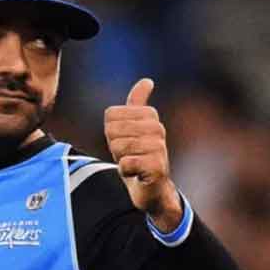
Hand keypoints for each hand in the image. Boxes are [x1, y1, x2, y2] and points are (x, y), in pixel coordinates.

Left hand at [104, 78, 181, 229]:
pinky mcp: (157, 166)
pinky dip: (126, 171)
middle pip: (113, 131)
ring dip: (120, 160)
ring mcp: (159, 147)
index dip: (111, 132)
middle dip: (115, 146)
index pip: (110, 116)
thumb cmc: (139, 156)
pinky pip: (126, 163)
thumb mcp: (133, 128)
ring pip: (119, 147)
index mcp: (149, 115)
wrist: (153, 188)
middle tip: (128, 155)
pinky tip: (136, 173)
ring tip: (133, 163)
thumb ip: (137, 104)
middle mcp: (157, 128)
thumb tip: (147, 81)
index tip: (125, 141)